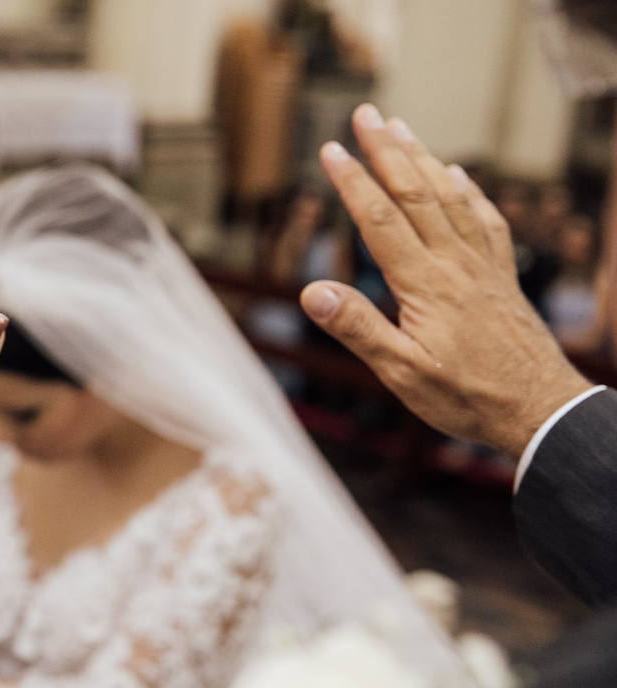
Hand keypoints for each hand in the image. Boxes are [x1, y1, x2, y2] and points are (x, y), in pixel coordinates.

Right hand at [299, 104, 593, 458]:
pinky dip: (468, 191)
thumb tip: (311, 292)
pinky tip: (457, 174)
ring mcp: (483, 266)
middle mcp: (455, 264)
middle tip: (364, 114)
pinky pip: (485, 220)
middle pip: (415, 193)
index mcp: (425, 286)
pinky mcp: (502, 276)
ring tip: (400, 129)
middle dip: (386, 151)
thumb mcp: (402, 374)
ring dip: (422, 159)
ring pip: (449, 198)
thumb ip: (358, 329)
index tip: (330, 150)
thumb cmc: (468, 397)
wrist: (540, 409)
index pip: (381, 221)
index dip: (353, 182)